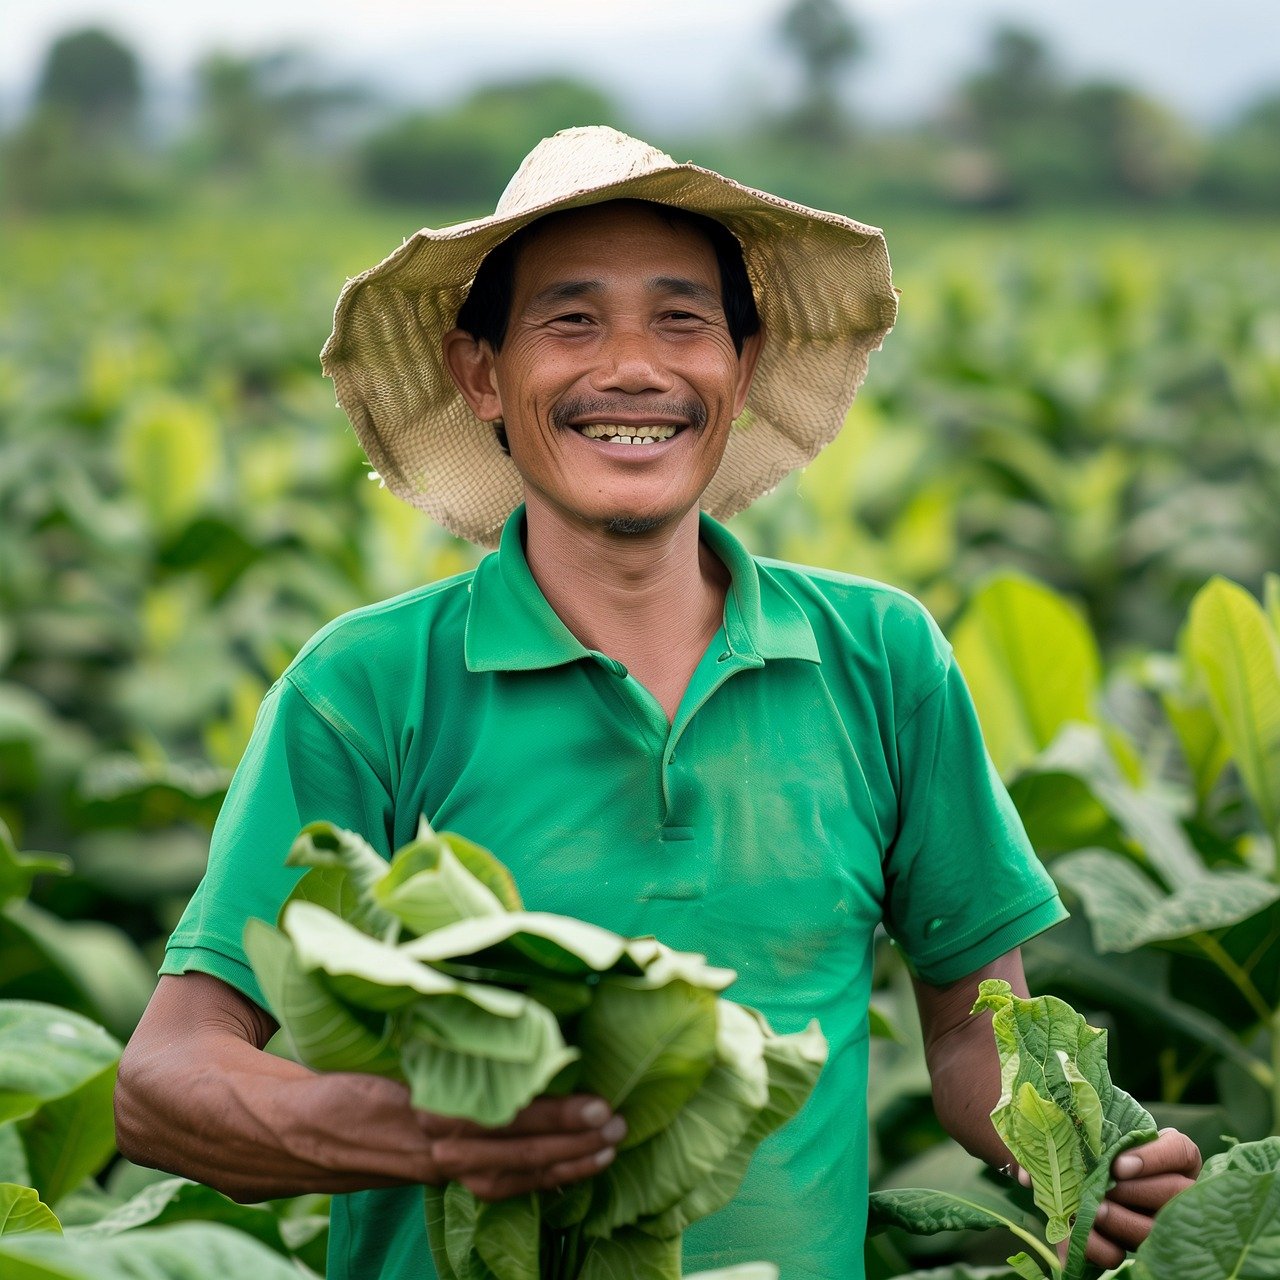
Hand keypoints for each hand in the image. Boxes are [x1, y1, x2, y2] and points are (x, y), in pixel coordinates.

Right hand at [116, 973, 624, 1202]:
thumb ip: (345, 975)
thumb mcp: (278, 1002)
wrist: (171, 1109)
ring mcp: (371, 1167)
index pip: (448, 1119)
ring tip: (601, 1149)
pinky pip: (450, 1184)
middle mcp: (364, 1146)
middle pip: (472, 1156)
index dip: (516, 1118)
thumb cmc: (227, 1042)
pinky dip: (505, 1180)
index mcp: (341, 1105)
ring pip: (467, 1179)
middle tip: (613, 1124)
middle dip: (547, 1145)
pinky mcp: (374, 1172)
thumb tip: (418, 916)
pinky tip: (553, 1168)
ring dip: (538, 1168)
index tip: (577, 1099)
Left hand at [1017, 1127, 1200, 1267]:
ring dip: (1124, 1222)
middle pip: (1177, 1193)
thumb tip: (1028, 1174)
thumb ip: (1064, 1139)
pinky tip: (1079, 1238)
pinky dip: (1100, 1248)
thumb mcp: (1081, 1134)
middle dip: (1139, 1192)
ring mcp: (1157, 1220)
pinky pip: (1126, 1253)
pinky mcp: (1133, 1244)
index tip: (1119, 1164)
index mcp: (1168, 1155)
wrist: (1074, 1172)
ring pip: (1158, 1228)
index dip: (1155, 1158)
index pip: (1180, 1152)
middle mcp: (1173, 1189)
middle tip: (1106, 1189)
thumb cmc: (1083, 1143)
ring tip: (1094, 1212)